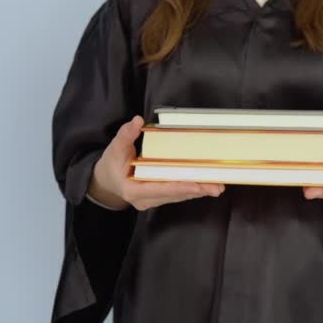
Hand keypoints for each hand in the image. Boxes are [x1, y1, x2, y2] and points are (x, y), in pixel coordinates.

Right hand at [88, 115, 224, 210]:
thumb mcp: (115, 148)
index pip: (159, 189)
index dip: (179, 187)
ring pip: (178, 197)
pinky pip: (177, 195)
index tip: (197, 184)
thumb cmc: (111, 164)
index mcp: (132, 190)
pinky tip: (206, 186)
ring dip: (198, 191)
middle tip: (216, 186)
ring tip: (217, 186)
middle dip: (197, 190)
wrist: (105, 181)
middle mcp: (144, 200)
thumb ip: (126, 135)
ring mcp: (152, 201)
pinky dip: (192, 190)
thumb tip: (137, 121)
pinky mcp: (159, 199)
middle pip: (174, 194)